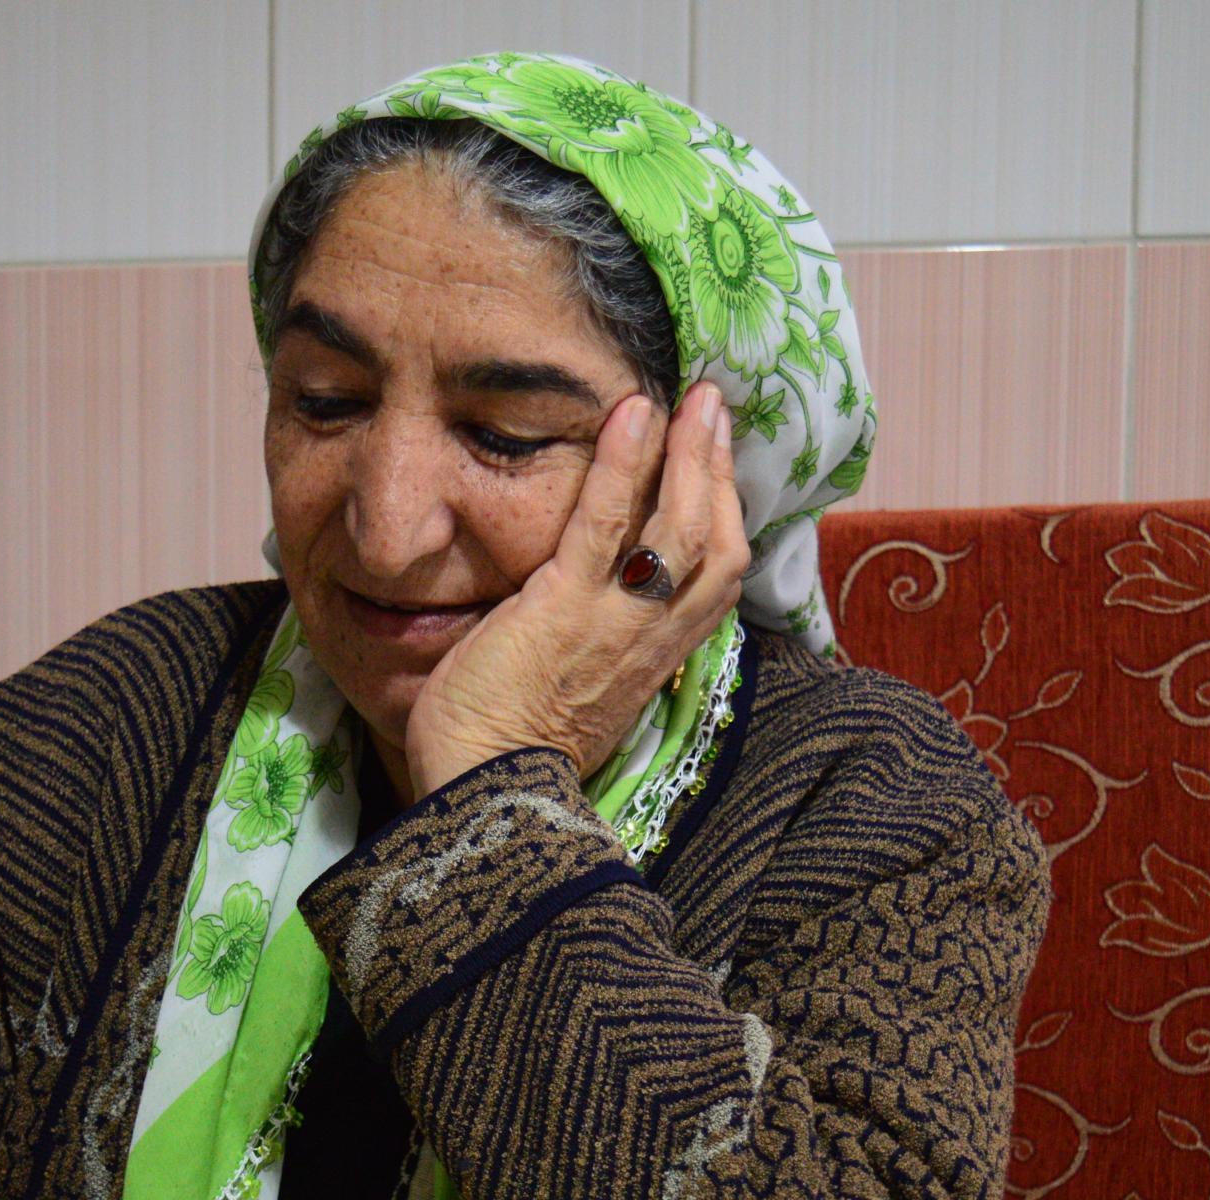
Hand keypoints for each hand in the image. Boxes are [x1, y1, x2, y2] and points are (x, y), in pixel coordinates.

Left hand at [403, 383, 746, 796]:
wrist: (484, 791)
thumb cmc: (512, 744)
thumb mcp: (580, 689)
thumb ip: (598, 642)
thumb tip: (590, 598)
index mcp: (656, 656)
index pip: (717, 576)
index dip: (725, 511)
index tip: (718, 459)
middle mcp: (650, 637)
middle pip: (718, 542)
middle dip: (721, 467)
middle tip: (714, 406)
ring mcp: (613, 622)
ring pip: (680, 527)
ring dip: (692, 454)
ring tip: (693, 397)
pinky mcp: (562, 608)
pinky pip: (605, 526)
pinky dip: (622, 465)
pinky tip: (631, 414)